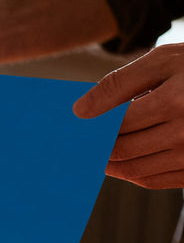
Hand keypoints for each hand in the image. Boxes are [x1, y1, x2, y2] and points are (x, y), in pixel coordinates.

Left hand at [74, 44, 183, 189]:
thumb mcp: (162, 61)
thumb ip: (118, 84)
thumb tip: (79, 111)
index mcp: (175, 102)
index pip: (114, 125)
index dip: (88, 130)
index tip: (69, 131)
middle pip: (121, 150)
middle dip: (94, 148)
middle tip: (73, 146)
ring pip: (132, 170)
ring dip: (108, 164)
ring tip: (93, 152)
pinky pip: (152, 180)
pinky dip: (130, 173)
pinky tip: (120, 161)